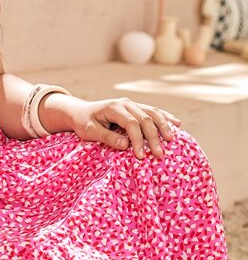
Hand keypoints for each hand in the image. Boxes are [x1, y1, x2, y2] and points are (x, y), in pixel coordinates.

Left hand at [67, 96, 181, 159]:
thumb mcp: (89, 131)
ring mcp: (132, 104)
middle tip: (159, 154)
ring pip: (153, 113)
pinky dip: (165, 117)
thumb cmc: (84, 123)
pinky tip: (177, 124)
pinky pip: (153, 111)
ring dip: (164, 126)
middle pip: (145, 119)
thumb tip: (125, 145)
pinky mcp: (136, 108)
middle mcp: (125, 103)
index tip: (140, 155)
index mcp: (114, 108)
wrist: (81, 112)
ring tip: (172, 140)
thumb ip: (107, 137)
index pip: (131, 124)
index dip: (138, 140)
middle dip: (153, 137)